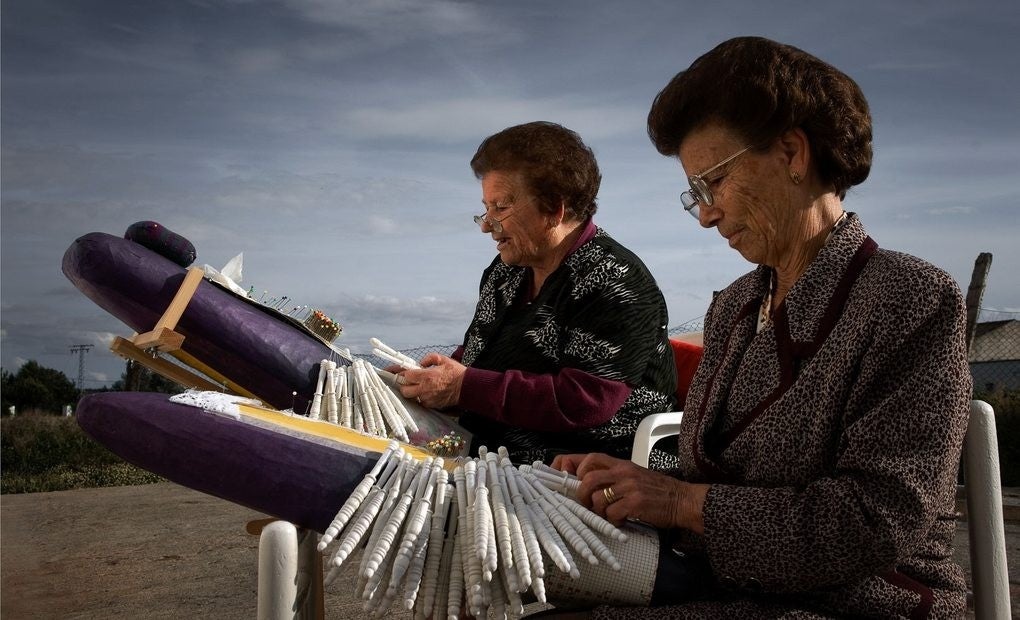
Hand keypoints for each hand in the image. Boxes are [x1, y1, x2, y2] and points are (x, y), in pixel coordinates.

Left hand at [396, 353, 465, 409]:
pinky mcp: (432, 405)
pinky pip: (421, 402)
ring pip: (412, 398)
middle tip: (409, 382)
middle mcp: (425, 389)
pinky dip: (421, 397)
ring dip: (412, 392)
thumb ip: (430, 358)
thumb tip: (421, 363)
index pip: (406, 376)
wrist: (466, 387)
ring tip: (419, 387)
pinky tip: (427, 392)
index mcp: (427, 376)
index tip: (406, 372)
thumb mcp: (444, 359)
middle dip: (404, 386)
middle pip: (404, 391)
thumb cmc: (456, 373)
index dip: (404, 374)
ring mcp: (427, 399)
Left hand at [555, 452, 707, 533]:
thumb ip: (610, 476)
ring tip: (608, 515)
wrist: (682, 500)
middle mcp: (623, 471)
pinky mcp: (636, 502)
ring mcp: (629, 486)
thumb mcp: (631, 475)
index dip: (569, 466)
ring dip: (598, 511)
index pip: (587, 458)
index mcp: (619, 463)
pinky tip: (622, 521)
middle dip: (580, 494)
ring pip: (597, 498)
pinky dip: (613, 521)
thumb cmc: (655, 491)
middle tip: (586, 504)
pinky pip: (612, 513)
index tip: (560, 476)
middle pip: (587, 478)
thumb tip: (581, 484)